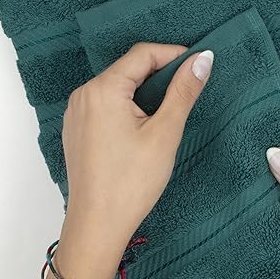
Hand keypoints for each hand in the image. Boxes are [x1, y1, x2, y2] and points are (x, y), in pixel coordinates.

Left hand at [52, 43, 212, 278]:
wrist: (98, 225)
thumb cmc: (131, 183)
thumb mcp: (165, 133)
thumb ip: (183, 92)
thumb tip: (203, 59)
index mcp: (102, 89)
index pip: (142, 54)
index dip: (174, 55)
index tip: (198, 66)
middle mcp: (83, 95)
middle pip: (128, 70)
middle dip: (160, 75)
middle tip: (188, 91)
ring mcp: (76, 114)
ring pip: (117, 89)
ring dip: (144, 93)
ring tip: (169, 113)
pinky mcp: (77, 131)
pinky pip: (105, 107)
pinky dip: (128, 108)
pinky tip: (144, 129)